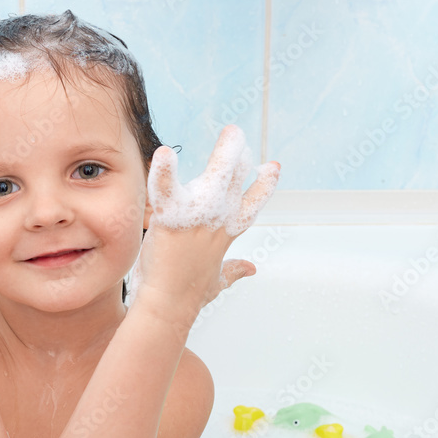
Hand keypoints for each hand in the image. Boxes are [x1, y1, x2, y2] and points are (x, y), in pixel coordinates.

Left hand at [129, 125, 279, 315]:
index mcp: (227, 233)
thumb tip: (251, 268)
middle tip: (237, 134)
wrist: (168, 305)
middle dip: (238, 156)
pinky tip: (164, 152)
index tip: (273, 166)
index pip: (251, 204)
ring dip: (226, 153)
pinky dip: (164, 171)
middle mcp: (218, 221)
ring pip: (217, 177)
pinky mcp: (171, 218)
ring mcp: (198, 218)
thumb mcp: (217, 280)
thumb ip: (234, 270)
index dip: (264, 185)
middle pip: (235, 181)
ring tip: (232, 132)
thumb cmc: (187, 295)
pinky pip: (166, 188)